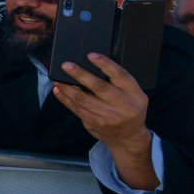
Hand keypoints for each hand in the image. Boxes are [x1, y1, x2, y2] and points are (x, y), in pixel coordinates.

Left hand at [52, 52, 157, 189]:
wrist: (128, 137)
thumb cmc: (129, 109)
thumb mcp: (134, 94)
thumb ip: (119, 82)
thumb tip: (91, 65)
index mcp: (135, 94)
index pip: (120, 75)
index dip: (105, 64)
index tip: (91, 55)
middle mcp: (124, 106)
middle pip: (99, 87)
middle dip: (80, 74)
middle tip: (66, 65)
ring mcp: (109, 117)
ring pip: (84, 99)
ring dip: (68, 88)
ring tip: (58, 78)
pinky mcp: (95, 124)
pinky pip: (77, 109)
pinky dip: (65, 99)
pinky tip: (58, 91)